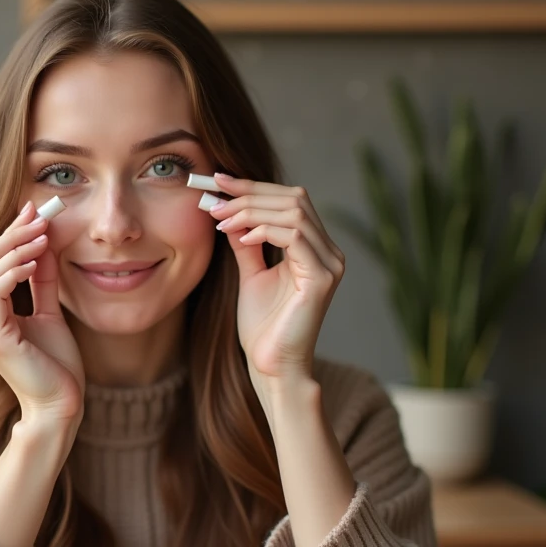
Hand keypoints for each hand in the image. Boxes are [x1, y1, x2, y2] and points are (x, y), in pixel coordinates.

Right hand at [0, 201, 85, 425]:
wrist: (61, 407)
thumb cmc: (57, 368)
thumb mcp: (50, 314)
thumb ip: (42, 282)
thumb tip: (44, 243)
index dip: (9, 235)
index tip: (33, 211)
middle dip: (10, 234)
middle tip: (38, 215)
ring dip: (15, 248)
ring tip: (42, 235)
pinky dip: (14, 271)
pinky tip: (36, 262)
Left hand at [207, 173, 345, 381]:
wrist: (271, 367)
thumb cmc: (263, 327)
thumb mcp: (250, 274)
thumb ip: (246, 243)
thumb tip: (231, 210)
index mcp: (315, 248)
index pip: (289, 201)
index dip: (254, 186)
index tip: (218, 179)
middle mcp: (329, 252)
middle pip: (294, 198)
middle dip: (251, 193)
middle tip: (215, 197)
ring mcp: (330, 264)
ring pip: (294, 212)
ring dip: (252, 210)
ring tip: (220, 218)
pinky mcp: (322, 278)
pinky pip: (295, 236)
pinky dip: (264, 230)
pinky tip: (240, 237)